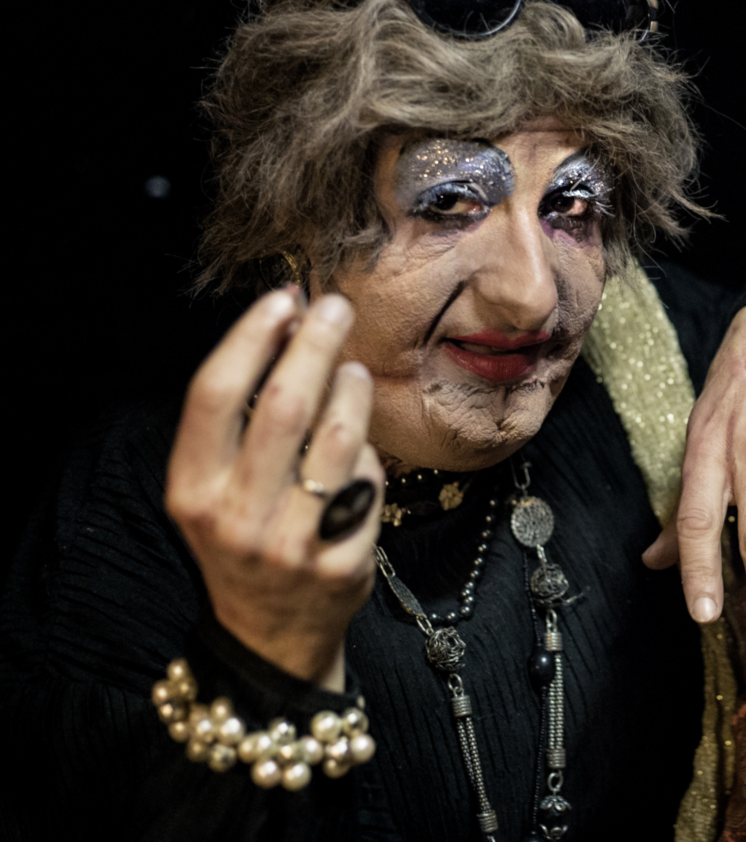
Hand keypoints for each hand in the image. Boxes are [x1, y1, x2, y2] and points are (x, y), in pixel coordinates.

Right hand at [166, 288, 383, 690]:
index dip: (250, 337)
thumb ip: (240, 419)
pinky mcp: (341, 562)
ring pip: (337, 438)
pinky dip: (367, 455)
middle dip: (314, 344)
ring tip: (352, 370)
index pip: (216, 396)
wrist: (272, 632)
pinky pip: (367, 482)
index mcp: (192, 491)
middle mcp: (235, 518)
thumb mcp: (217, 487)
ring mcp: (291, 543)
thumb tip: (283, 320)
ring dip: (351, 389)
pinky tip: (358, 448)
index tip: (282, 298)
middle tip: (336, 308)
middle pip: (284, 405)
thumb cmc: (246, 534)